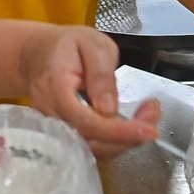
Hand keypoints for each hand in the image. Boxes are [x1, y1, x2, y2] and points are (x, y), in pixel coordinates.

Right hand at [19, 25, 160, 157]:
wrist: (39, 54)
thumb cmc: (66, 47)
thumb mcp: (92, 45)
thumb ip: (101, 74)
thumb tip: (108, 108)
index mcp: (56, 87)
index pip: (86, 120)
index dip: (119, 131)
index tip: (147, 130)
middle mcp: (51, 113)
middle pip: (90, 140)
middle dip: (128, 136)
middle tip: (153, 116)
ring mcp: (54, 127)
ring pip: (92, 148)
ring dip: (125, 140)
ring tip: (147, 117)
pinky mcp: (63, 134)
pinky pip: (90, 145)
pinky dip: (115, 140)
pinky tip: (131, 124)